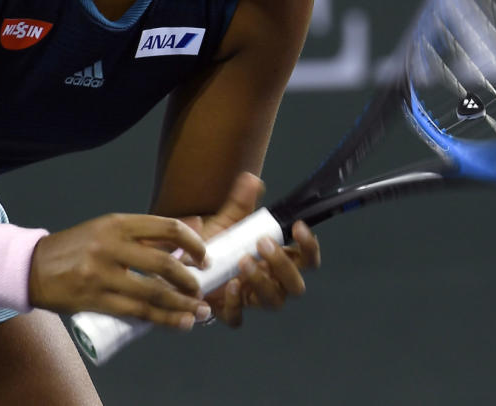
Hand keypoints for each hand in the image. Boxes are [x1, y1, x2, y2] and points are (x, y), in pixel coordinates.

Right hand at [28, 214, 211, 329]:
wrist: (32, 267)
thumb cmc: (77, 247)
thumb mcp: (109, 229)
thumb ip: (148, 232)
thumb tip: (193, 226)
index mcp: (117, 223)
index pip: (167, 228)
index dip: (193, 243)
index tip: (205, 256)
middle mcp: (110, 245)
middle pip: (164, 263)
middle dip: (190, 279)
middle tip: (201, 288)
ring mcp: (101, 274)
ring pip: (153, 292)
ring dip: (182, 304)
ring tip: (199, 310)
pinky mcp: (94, 300)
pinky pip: (136, 312)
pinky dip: (163, 319)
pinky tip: (179, 323)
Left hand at [188, 173, 321, 327]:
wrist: (186, 264)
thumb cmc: (218, 243)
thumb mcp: (228, 220)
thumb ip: (241, 202)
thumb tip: (251, 179)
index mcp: (279, 259)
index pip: (307, 259)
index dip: (309, 246)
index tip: (298, 226)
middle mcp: (273, 282)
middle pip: (296, 285)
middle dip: (283, 265)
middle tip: (262, 244)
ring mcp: (253, 300)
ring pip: (274, 301)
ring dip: (262, 281)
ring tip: (243, 262)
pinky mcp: (230, 312)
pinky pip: (239, 318)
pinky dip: (236, 304)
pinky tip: (230, 286)